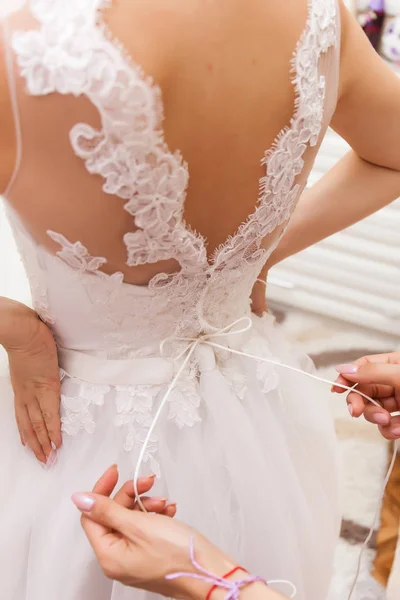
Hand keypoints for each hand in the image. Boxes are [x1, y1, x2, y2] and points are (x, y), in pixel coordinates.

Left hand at [0, 298, 61, 463]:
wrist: (24, 331)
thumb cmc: (27, 336)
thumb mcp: (26, 358)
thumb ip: (34, 368)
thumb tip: (41, 368)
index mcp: (21, 388)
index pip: (23, 417)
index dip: (26, 434)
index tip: (31, 447)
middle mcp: (26, 394)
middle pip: (29, 426)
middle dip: (36, 445)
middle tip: (44, 461)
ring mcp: (36, 392)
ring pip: (38, 425)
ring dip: (44, 443)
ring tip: (49, 458)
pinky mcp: (47, 388)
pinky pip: (50, 415)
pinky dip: (53, 430)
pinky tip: (56, 442)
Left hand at [73, 467, 235, 598]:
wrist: (210, 574)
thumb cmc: (178, 556)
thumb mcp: (139, 525)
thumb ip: (107, 510)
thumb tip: (80, 498)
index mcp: (109, 555)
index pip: (92, 515)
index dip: (102, 490)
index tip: (116, 472)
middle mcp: (119, 559)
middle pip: (113, 515)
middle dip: (132, 495)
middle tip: (148, 483)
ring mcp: (135, 557)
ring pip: (131, 518)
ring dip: (147, 504)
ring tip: (164, 503)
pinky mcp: (151, 554)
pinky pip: (146, 527)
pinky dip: (157, 515)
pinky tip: (169, 511)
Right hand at [333, 353, 399, 439]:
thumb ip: (373, 372)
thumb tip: (344, 369)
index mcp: (394, 365)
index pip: (364, 366)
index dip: (348, 376)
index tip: (337, 388)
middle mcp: (394, 382)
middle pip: (364, 391)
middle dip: (359, 402)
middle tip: (355, 410)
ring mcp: (399, 402)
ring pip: (373, 410)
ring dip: (375, 417)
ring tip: (387, 420)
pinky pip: (386, 426)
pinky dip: (389, 430)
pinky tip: (399, 430)